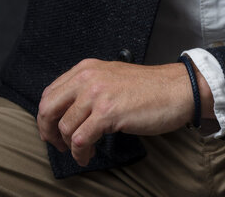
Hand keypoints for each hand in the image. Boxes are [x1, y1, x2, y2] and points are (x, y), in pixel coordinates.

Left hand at [36, 59, 203, 166]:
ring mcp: (97, 94)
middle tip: (59, 145)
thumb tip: (68, 111)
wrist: (177, 89)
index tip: (53, 130)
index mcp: (86, 69)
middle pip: (48, 108)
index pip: (50, 93)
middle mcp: (87, 78)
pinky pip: (81, 139)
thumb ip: (89, 88)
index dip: (47, 117)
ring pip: (65, 127)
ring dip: (70, 146)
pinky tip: (89, 155)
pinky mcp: (108, 113)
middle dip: (48, 132)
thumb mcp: (111, 77)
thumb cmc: (149, 88)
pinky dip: (81, 153)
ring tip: (83, 152)